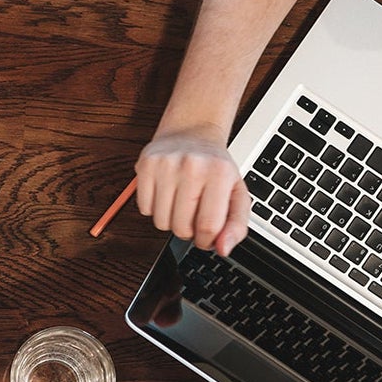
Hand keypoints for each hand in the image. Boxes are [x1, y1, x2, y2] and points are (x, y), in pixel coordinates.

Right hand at [135, 127, 249, 254]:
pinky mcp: (146, 166)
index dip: (206, 241)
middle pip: (182, 228)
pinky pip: (145, 209)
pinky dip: (155, 208)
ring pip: (161, 223)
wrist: (191, 132)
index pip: (208, 226)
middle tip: (193, 214)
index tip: (206, 236)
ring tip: (180, 203)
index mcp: (219, 173)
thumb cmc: (214, 166)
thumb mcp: (236, 193)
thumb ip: (236, 225)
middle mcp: (192, 166)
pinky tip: (166, 194)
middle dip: (188, 231)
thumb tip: (223, 248)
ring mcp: (166, 165)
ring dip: (170, 220)